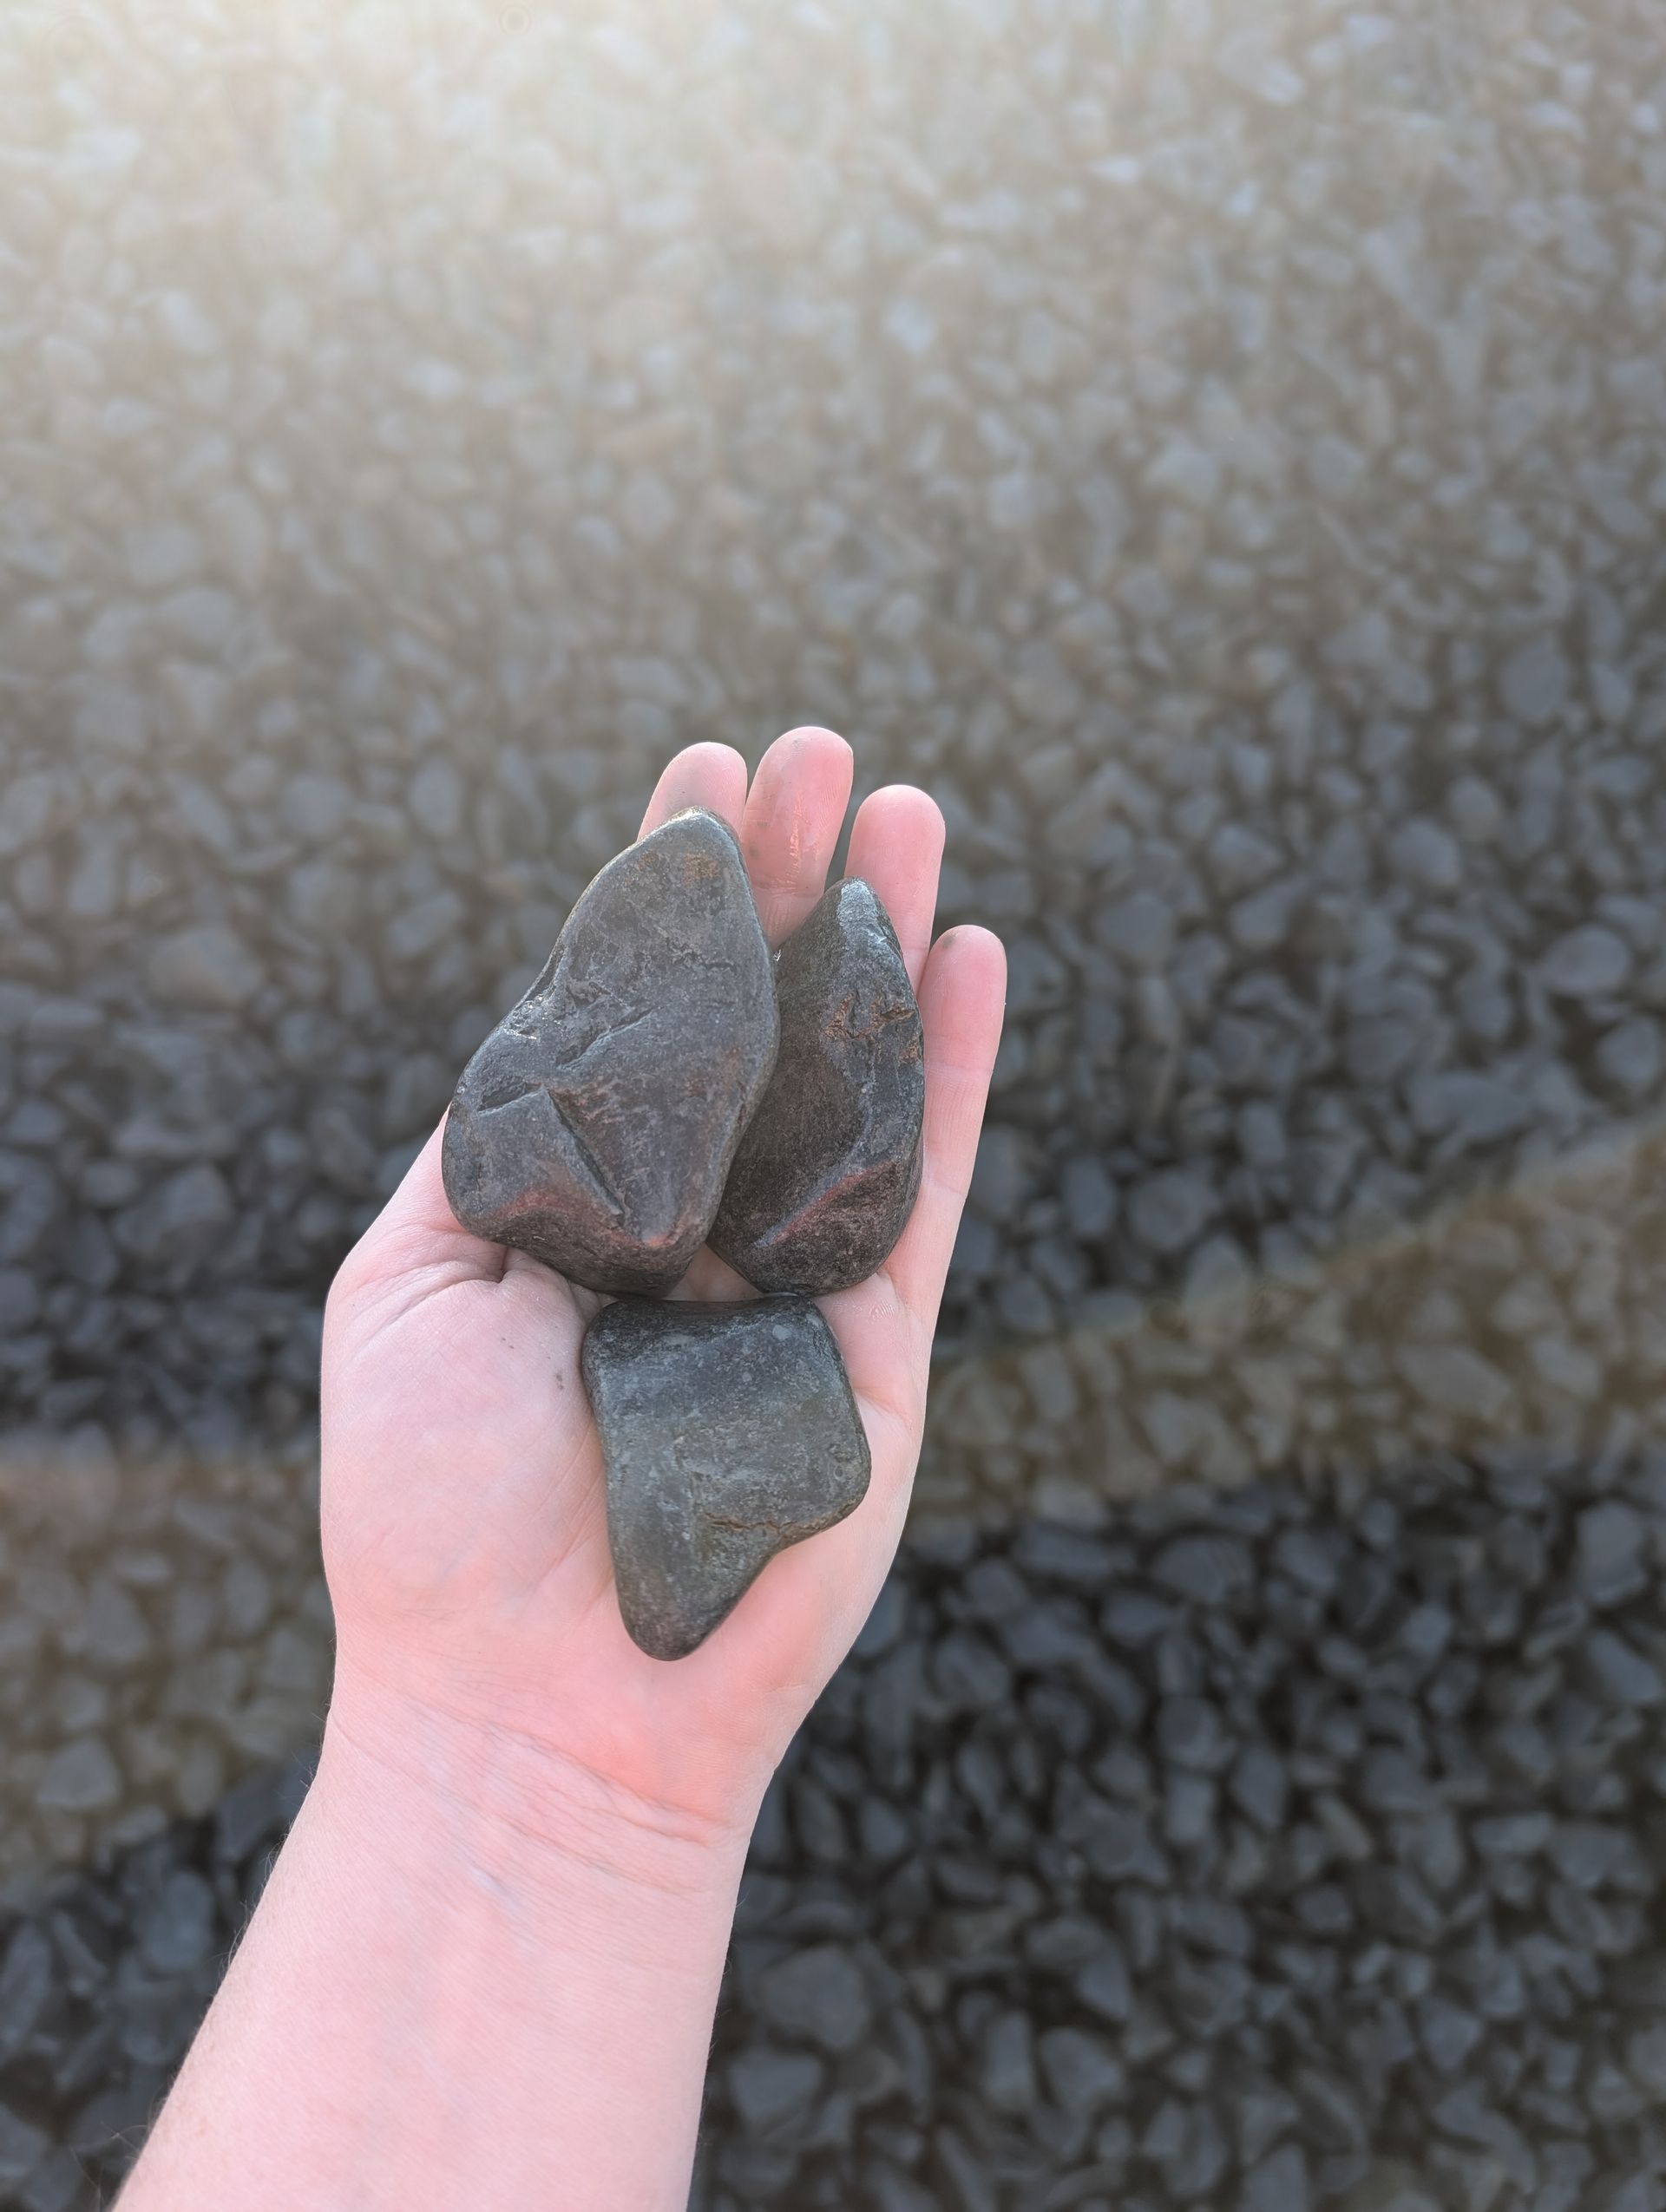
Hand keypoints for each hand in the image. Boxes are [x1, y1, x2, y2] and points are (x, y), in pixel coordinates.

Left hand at [319, 729, 1005, 1861]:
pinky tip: (970, 953)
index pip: (641, 1011)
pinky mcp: (881, 1341)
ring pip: (852, 1073)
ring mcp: (793, 1275)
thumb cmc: (439, 1506)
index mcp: (577, 1202)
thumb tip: (561, 1015)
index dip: (674, 891)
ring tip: (907, 807)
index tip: (702, 771)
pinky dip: (951, 1066)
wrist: (538, 1701)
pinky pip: (924, 1177)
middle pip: (758, 1017)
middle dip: (788, 881)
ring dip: (882, 937)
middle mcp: (691, 1221)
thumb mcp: (409, 1283)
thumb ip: (494, 1143)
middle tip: (822, 754)